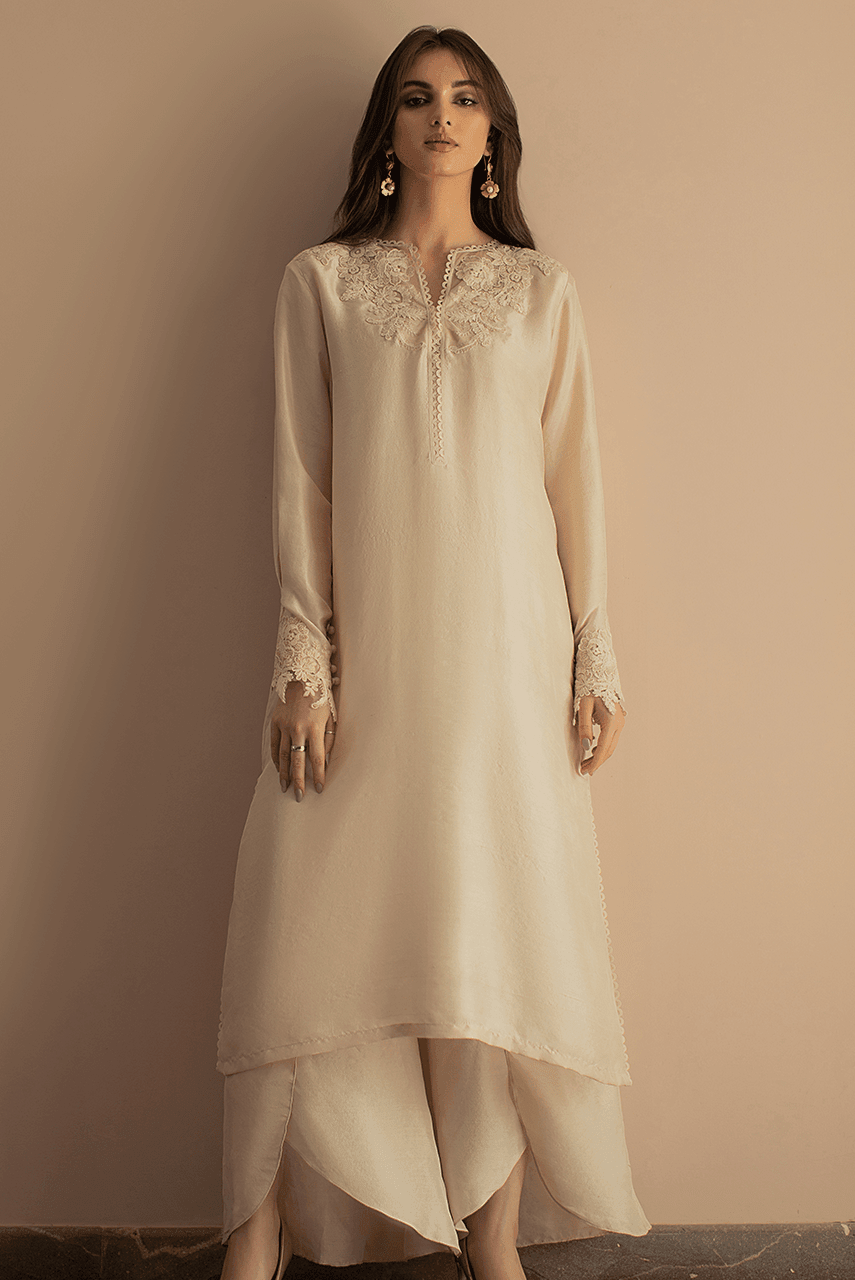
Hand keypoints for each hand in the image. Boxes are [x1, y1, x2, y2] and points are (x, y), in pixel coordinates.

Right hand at [270, 681, 335, 800]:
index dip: (318, 775)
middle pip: (298, 761)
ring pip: (284, 755)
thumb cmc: (321, 697)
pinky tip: (278, 770)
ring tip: (285, 788)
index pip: (317, 758)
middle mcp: (298, 729)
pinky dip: (276, 759)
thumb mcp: (330, 715)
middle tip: (300, 797)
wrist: (301, 677)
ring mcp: (284, 726)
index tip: (319, 789)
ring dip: (284, 774)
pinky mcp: (275, 722)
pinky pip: (275, 745)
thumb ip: (329, 738)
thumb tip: (326, 759)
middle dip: (299, 781)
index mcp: (315, 727)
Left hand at [577, 694, 624, 776]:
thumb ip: (584, 727)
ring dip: (599, 755)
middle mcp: (619, 724)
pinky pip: (611, 738)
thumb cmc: (589, 688)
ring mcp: (620, 722)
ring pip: (611, 745)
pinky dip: (602, 747)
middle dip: (596, 761)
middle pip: (609, 749)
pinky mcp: (617, 721)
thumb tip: (586, 747)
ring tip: (585, 763)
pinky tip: (592, 750)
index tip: (586, 772)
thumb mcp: (583, 707)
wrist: (599, 673)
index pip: (604, 748)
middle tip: (583, 770)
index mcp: (612, 722)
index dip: (595, 762)